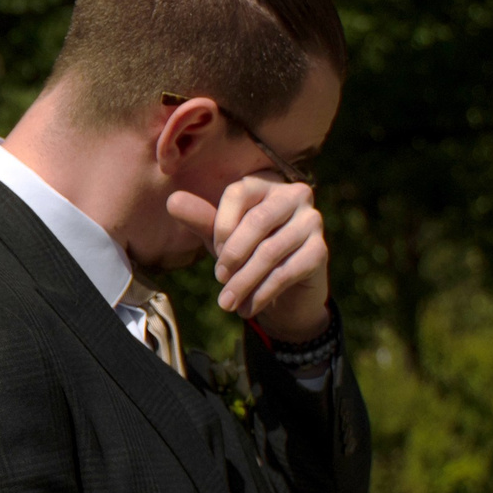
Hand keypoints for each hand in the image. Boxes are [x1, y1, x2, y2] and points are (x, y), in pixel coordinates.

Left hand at [165, 176, 329, 340]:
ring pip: (270, 251)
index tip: (215, 253)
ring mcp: (311, 221)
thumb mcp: (222, 238)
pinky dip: (261, 294)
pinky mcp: (319, 251)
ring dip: (244, 282)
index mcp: (266, 183)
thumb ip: (201, 219)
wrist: (286, 293)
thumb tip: (172, 201)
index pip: (239, 193)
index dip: (222, 225)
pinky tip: (247, 309)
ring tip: (227, 303)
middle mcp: (294, 195)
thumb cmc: (250, 256)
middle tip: (219, 280)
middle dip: (233, 255)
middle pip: (258, 221)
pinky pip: (286, 272)